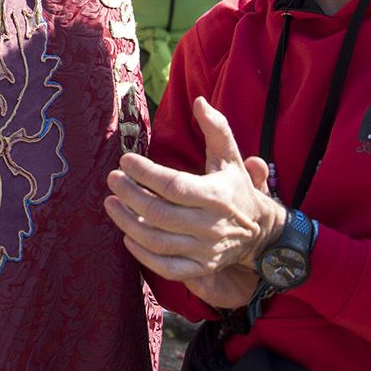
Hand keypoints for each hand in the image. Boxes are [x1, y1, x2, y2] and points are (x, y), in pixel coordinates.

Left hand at [104, 97, 284, 310]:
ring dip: (128, 222)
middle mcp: (211, 226)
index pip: (173, 186)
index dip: (145, 173)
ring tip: (110, 203)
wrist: (260, 232)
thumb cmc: (236, 189)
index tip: (125, 160)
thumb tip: (199, 101)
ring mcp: (205, 251)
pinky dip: (143, 255)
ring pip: (158, 241)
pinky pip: (167, 268)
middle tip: (112, 179)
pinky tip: (126, 236)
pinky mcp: (200, 268)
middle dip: (130, 195)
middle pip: (160, 214)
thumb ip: (216, 128)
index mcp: (217, 196)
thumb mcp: (230, 157)